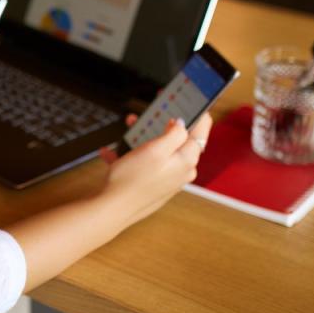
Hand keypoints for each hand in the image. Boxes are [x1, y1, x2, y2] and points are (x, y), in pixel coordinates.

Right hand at [99, 112, 211, 228]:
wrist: (113, 208)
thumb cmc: (133, 180)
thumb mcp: (155, 149)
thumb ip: (174, 134)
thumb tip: (181, 124)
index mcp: (185, 161)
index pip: (201, 134)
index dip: (199, 116)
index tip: (197, 104)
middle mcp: (180, 171)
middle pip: (178, 142)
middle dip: (163, 125)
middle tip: (153, 114)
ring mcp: (166, 180)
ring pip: (158, 151)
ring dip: (143, 139)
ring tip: (128, 131)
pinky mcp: (152, 185)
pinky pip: (143, 165)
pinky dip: (130, 156)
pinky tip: (112, 153)